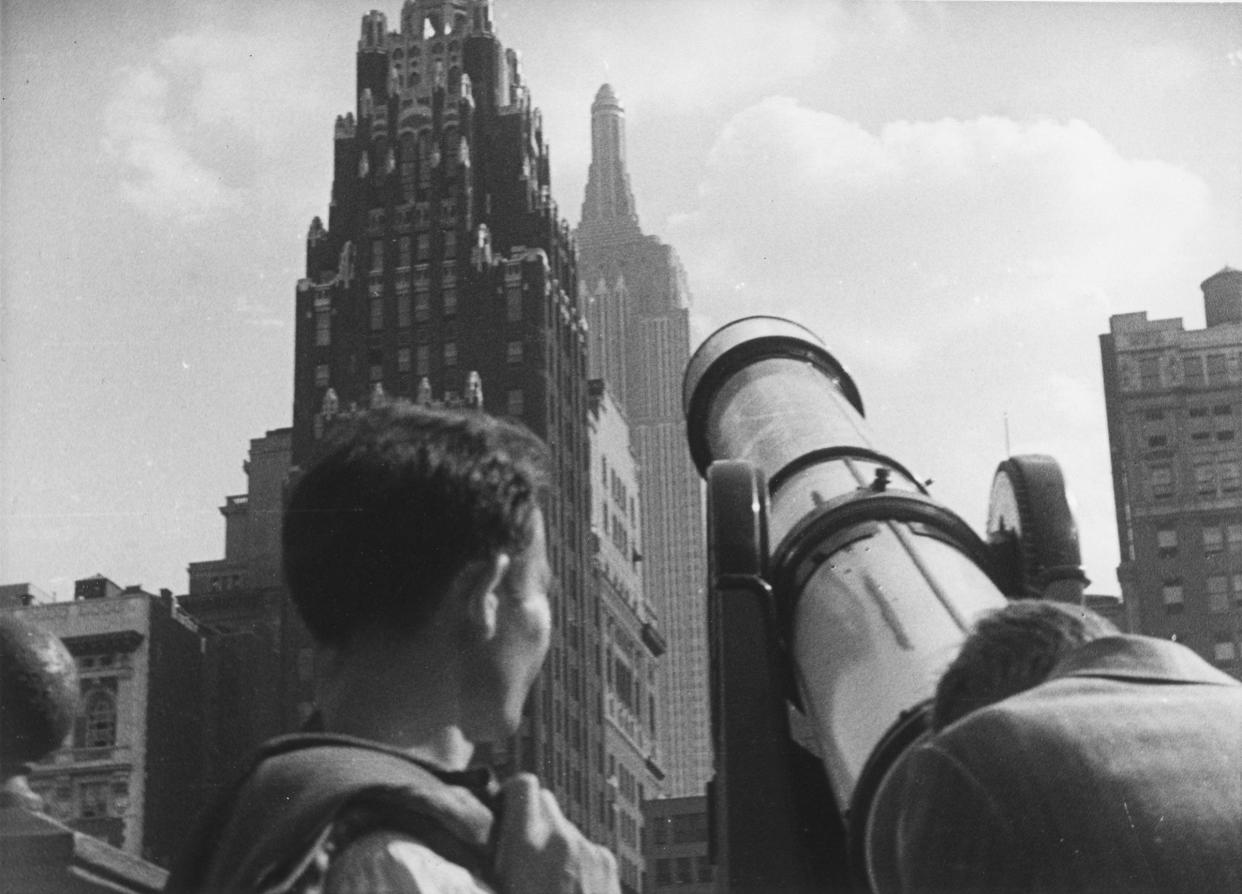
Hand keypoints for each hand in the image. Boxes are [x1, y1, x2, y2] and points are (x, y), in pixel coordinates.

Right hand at [494, 773, 619, 893]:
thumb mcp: (501, 888)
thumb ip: (491, 861)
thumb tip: (484, 843)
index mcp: (527, 846)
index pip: (523, 785)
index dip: (511, 791)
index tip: (504, 805)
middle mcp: (560, 839)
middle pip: (545, 799)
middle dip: (532, 814)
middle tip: (521, 844)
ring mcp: (588, 848)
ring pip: (564, 826)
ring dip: (554, 841)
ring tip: (546, 877)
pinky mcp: (606, 861)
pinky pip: (585, 846)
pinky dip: (575, 859)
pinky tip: (569, 886)